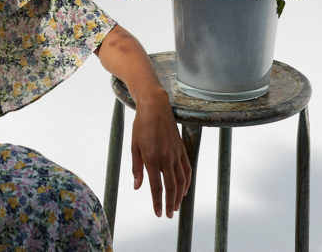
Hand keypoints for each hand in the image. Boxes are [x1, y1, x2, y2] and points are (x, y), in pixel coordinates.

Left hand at [131, 89, 190, 217]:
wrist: (155, 107)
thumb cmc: (141, 126)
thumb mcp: (134, 147)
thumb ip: (136, 168)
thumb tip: (137, 186)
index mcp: (152, 159)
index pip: (156, 187)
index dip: (157, 202)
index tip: (158, 213)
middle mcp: (166, 158)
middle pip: (171, 187)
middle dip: (170, 203)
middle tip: (168, 215)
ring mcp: (176, 154)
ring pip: (181, 180)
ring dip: (179, 196)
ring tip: (176, 206)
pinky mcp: (181, 149)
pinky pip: (187, 169)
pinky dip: (187, 181)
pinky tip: (184, 190)